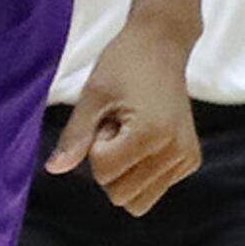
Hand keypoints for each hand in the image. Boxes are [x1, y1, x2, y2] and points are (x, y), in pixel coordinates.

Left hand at [47, 17, 200, 214]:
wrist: (161, 45)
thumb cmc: (123, 64)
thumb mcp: (92, 96)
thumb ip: (75, 137)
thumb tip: (54, 170)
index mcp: (151, 134)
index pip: (104, 174)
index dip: (96, 146)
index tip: (109, 117)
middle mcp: (175, 151)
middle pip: (121, 195)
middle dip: (110, 164)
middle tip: (119, 125)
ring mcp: (186, 158)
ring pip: (138, 200)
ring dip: (126, 170)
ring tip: (130, 132)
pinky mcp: (190, 161)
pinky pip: (154, 189)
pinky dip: (142, 170)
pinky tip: (145, 135)